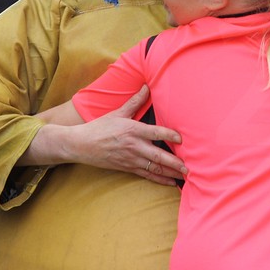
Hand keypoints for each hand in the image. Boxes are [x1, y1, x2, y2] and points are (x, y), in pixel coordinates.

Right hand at [66, 86, 187, 184]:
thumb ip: (135, 101)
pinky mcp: (127, 168)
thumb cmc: (100, 127)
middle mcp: (133, 146)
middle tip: (188, 166)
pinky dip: (159, 179)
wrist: (81, 145)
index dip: (170, 135)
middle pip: (158, 155)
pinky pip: (146, 175)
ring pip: (154, 168)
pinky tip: (170, 183)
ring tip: (185, 176)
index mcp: (133, 129)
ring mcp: (130, 159)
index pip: (156, 132)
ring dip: (170, 173)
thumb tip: (147, 86)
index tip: (182, 139)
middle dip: (175, 162)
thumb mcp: (118, 112)